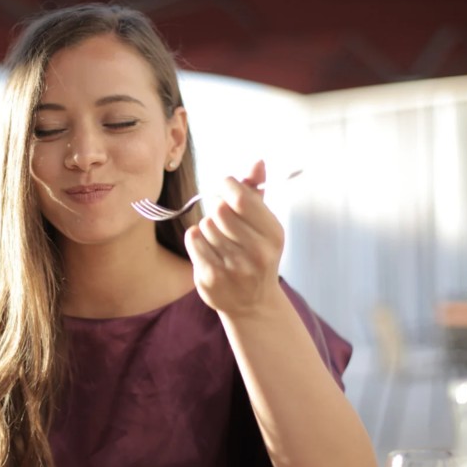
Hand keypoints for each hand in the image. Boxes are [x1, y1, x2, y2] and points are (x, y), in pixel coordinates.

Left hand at [184, 160, 284, 316]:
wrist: (253, 304)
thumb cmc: (257, 254)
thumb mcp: (264, 224)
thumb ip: (257, 192)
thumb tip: (257, 162)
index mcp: (273, 234)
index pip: (241, 198)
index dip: (227, 186)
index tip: (226, 188)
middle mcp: (257, 252)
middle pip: (219, 210)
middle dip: (216, 207)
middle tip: (221, 216)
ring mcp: (233, 268)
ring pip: (205, 224)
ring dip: (208, 226)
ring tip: (219, 239)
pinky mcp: (211, 278)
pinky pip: (193, 239)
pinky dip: (196, 239)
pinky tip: (208, 249)